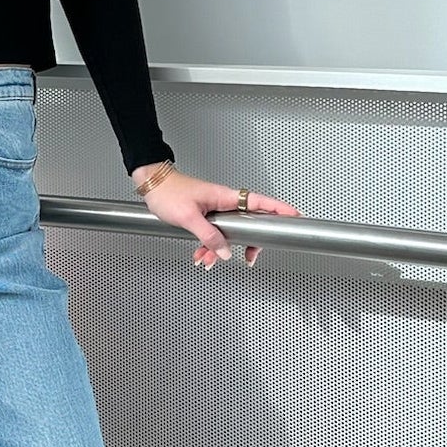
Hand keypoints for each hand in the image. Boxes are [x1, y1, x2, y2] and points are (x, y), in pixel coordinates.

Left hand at [131, 165, 301, 266]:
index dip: (280, 210)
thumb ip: (208, 236)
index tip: (295, 217)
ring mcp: (216, 209)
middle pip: (249, 224)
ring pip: (230, 233)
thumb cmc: (168, 192)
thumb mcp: (188, 217)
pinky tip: (200, 254)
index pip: (261, 202)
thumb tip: (224, 251)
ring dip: (220, 249)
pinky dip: (209, 246)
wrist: (151, 186)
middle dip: (248, 243)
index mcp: (226, 197)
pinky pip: (215, 235)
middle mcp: (224, 202)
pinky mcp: (206, 216)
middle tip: (249, 257)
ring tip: (208, 260)